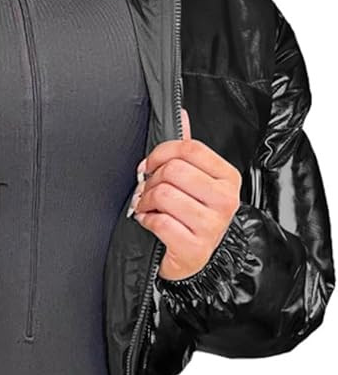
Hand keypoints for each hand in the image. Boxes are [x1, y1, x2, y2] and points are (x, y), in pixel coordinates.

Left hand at [130, 107, 241, 279]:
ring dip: (146, 202)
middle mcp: (225, 200)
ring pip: (163, 195)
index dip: (160, 154)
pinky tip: (150, 223)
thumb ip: (187, 150)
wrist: (195, 261)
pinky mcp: (194, 247)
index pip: (189, 148)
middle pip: (173, 171)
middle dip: (151, 181)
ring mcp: (212, 225)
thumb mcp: (194, 181)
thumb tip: (180, 114)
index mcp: (228, 177)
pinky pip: (159, 222)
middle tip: (148, 191)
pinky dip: (146, 221)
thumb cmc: (192, 217)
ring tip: (148, 207)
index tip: (149, 166)